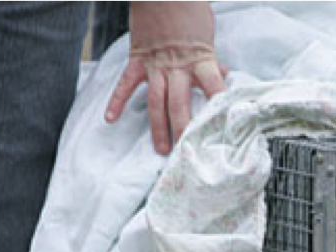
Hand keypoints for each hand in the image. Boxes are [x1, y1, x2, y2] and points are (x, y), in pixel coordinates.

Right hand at [104, 0, 226, 154]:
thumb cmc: (190, 10)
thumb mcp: (208, 37)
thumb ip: (212, 61)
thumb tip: (224, 76)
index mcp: (201, 61)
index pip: (214, 89)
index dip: (220, 109)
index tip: (224, 130)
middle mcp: (177, 68)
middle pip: (181, 104)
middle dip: (184, 130)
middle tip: (187, 153)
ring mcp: (155, 65)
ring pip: (156, 101)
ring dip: (159, 127)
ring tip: (162, 149)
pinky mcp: (138, 59)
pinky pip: (126, 83)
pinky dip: (117, 100)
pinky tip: (111, 118)